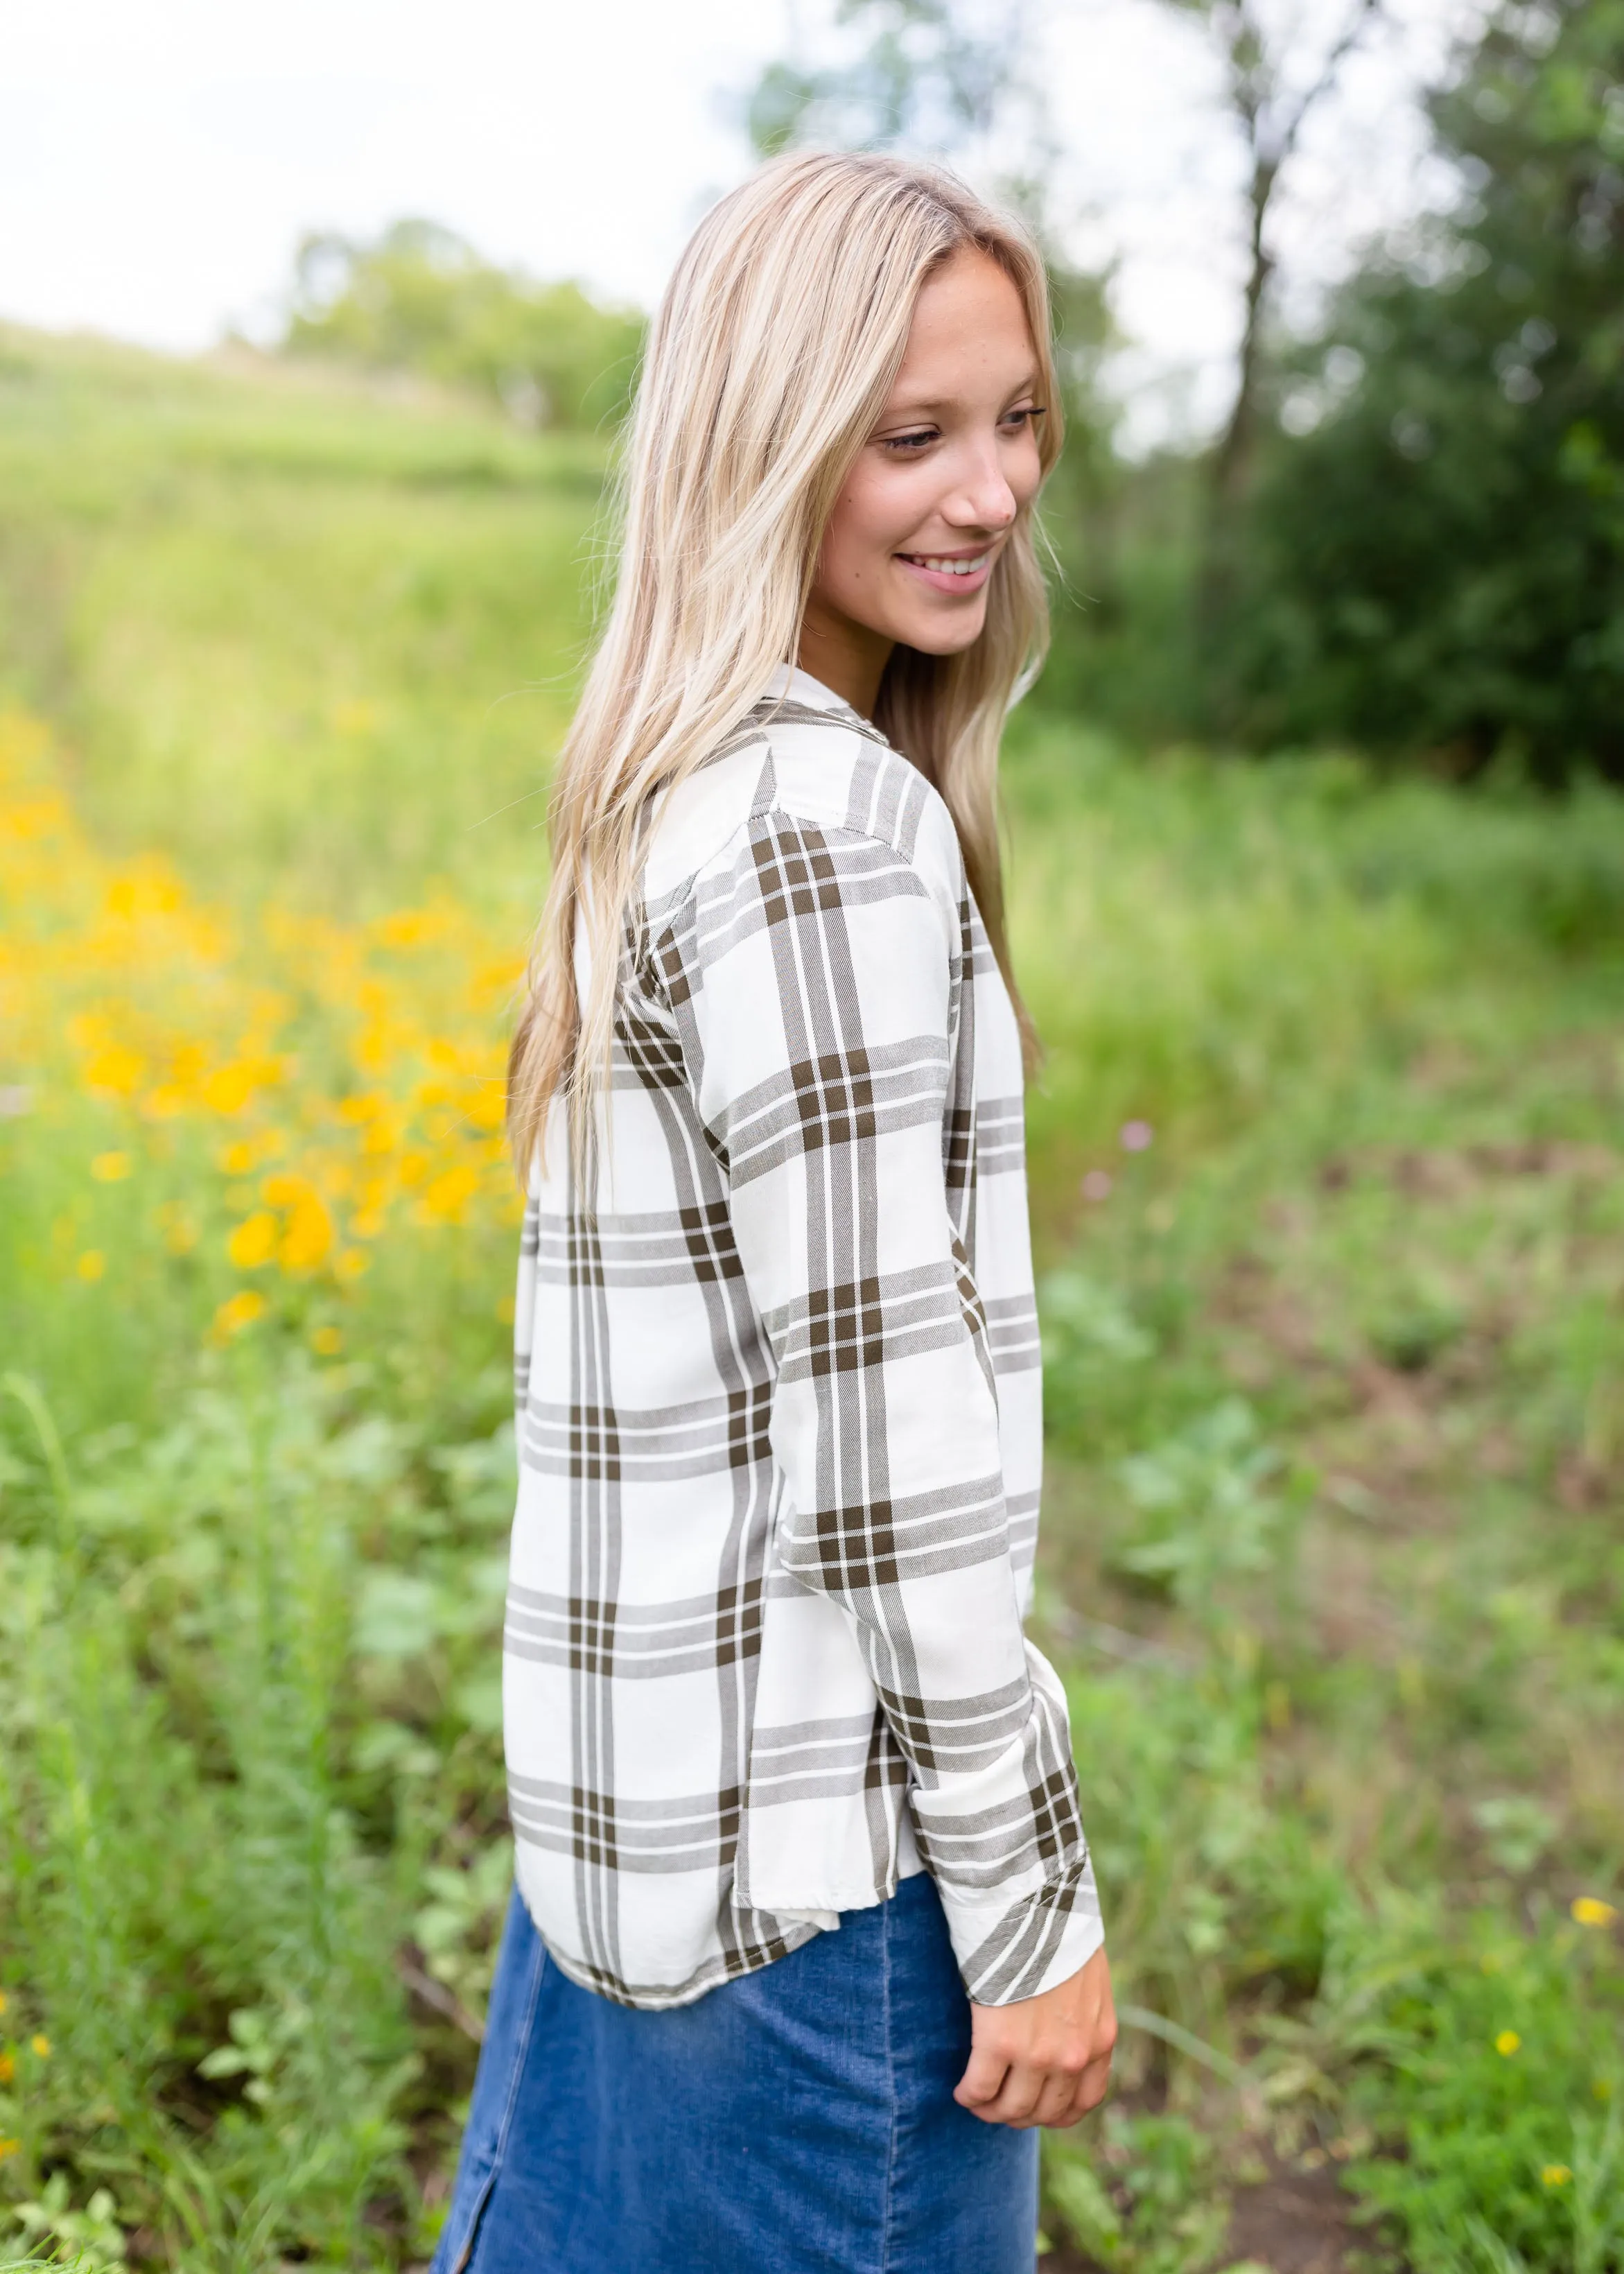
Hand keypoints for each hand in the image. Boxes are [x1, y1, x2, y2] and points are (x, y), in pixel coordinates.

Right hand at [954, 1944, 1115, 2128]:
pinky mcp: (999, 2043)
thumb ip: (1082, 2011)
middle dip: (1019, 2113)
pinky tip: (961, 2089)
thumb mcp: (1089, 1976)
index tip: (1035, 2106)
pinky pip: (980, 2088)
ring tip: (976, 2099)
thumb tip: (1064, 2025)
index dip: (1055, 2111)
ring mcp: (1037, 2054)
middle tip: (998, 2103)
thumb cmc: (1057, 1927)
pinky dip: (968, 2095)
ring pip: (1011, 2108)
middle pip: (1044, 2111)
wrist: (1034, 1904)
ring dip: (990, 2110)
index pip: (1083, 2101)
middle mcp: (1072, 2056)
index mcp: (1099, 2039)